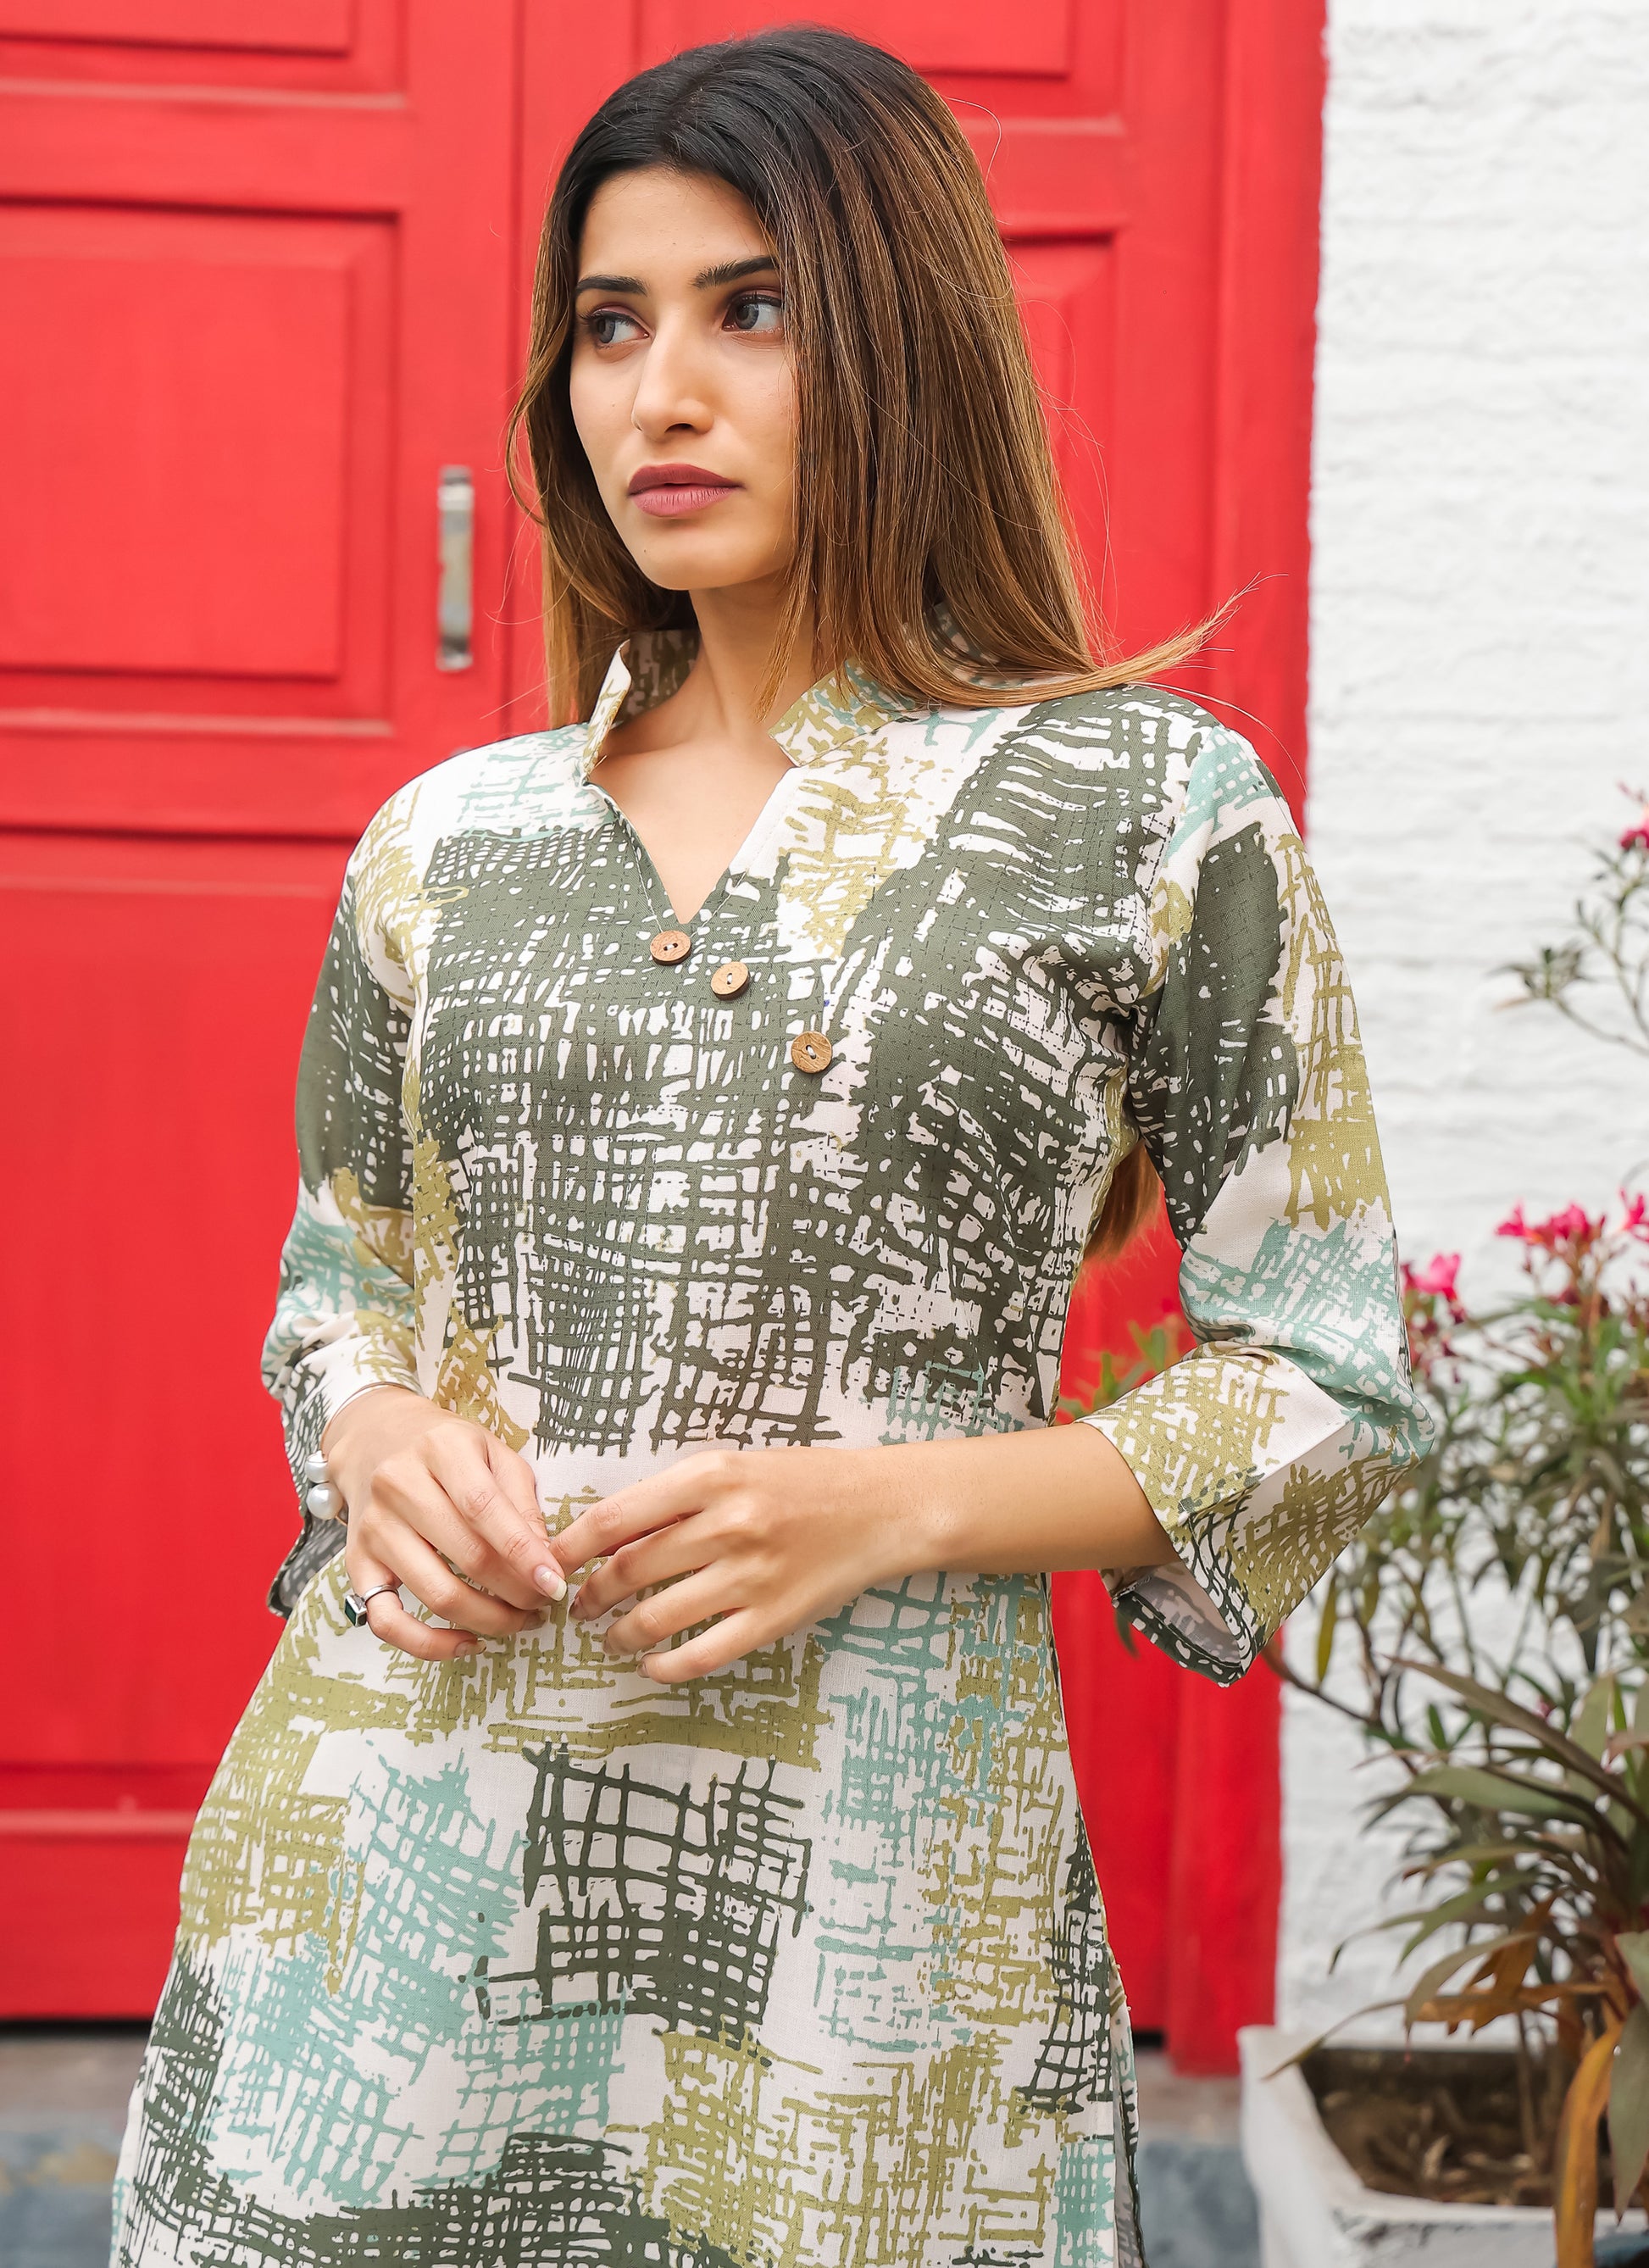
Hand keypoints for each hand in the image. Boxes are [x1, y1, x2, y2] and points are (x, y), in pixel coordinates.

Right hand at [321, 1388, 565, 1660]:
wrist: (373, 1439)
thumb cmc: (443, 1448)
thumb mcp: (490, 1451)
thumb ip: (520, 1500)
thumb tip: (545, 1558)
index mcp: (440, 1449)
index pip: (484, 1508)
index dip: (523, 1552)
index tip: (554, 1582)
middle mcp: (398, 1487)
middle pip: (466, 1556)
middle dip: (516, 1591)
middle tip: (544, 1602)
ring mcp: (374, 1529)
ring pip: (435, 1594)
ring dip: (486, 1619)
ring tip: (518, 1620)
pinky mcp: (357, 1563)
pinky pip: (386, 1620)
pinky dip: (428, 1644)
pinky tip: (466, 1643)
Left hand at [555, 1445, 921, 1681]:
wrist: (881, 1508)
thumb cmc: (803, 1482)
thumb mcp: (736, 1467)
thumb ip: (677, 1497)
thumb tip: (607, 1533)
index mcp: (712, 1476)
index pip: (617, 1516)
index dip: (572, 1546)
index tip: (549, 1562)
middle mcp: (729, 1524)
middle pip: (630, 1569)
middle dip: (592, 1594)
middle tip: (577, 1606)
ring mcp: (752, 1576)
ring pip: (657, 1617)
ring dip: (619, 1634)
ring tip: (609, 1637)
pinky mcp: (774, 1618)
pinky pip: (701, 1654)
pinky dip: (664, 1667)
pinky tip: (650, 1665)